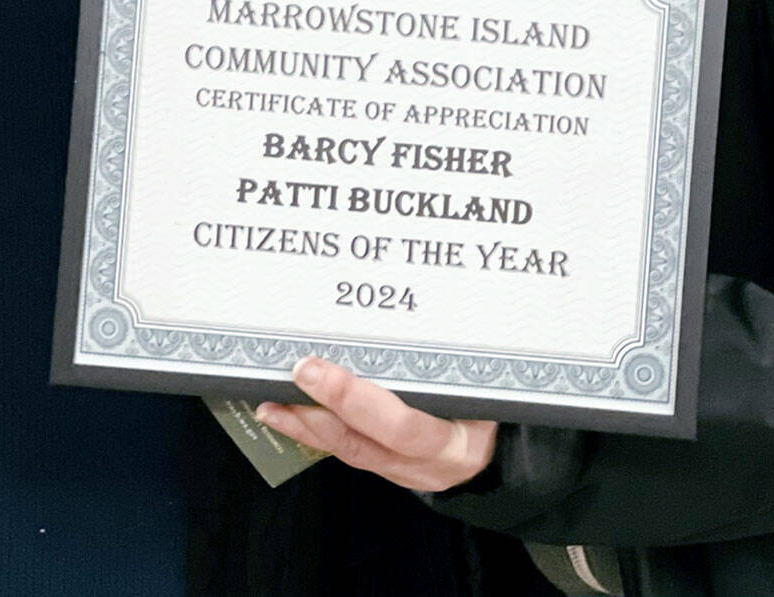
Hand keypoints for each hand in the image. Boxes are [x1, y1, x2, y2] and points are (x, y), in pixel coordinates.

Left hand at [256, 357, 497, 491]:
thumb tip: (413, 300)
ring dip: (305, 427)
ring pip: (348, 451)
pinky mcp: (389, 468)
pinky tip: (292, 416)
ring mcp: (405, 472)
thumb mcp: (489, 382)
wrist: (503, 451)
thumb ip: (452, 355)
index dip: (353, 400)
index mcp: (456, 441)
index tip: (314, 370)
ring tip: (270, 403)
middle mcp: (427, 465)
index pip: (400, 426)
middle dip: (318, 411)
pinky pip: (348, 451)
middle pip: (363, 443)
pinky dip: (317, 432)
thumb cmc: (497, 399)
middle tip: (288, 374)